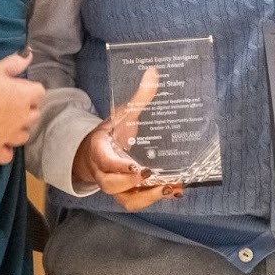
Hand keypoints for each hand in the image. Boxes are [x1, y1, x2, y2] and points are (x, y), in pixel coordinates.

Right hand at [0, 51, 44, 163]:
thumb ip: (15, 63)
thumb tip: (30, 56)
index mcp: (25, 96)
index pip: (40, 92)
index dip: (29, 89)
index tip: (16, 87)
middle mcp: (22, 118)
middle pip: (35, 114)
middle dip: (26, 109)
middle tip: (10, 103)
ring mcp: (9, 136)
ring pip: (24, 136)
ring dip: (18, 129)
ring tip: (5, 123)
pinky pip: (7, 155)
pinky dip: (4, 150)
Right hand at [71, 68, 183, 211]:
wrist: (98, 151)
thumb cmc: (113, 132)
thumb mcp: (124, 114)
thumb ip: (139, 98)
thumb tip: (154, 72)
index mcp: (99, 150)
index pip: (105, 161)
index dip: (120, 167)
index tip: (138, 167)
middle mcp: (104, 172)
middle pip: (112, 185)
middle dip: (133, 184)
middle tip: (154, 176)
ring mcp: (115, 186)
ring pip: (126, 201)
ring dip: (148, 198)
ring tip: (171, 187)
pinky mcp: (127, 193)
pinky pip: (137, 202)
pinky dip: (155, 198)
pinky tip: (176, 190)